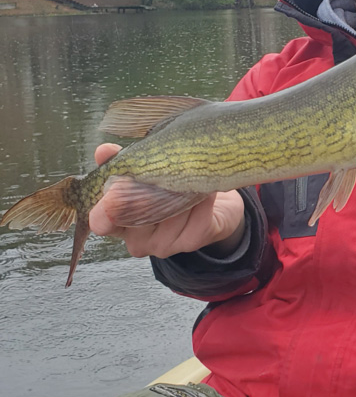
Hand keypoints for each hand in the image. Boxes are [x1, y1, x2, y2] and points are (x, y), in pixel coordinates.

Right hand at [88, 143, 245, 258]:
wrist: (213, 209)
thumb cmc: (170, 188)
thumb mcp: (144, 174)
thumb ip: (123, 163)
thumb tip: (103, 151)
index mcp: (117, 222)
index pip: (101, 222)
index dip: (104, 208)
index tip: (116, 187)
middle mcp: (137, 239)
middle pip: (137, 214)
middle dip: (151, 189)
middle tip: (164, 170)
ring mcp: (164, 245)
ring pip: (170, 212)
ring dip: (182, 189)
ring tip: (190, 177)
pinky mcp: (190, 242)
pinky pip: (197, 218)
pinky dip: (203, 200)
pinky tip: (205, 191)